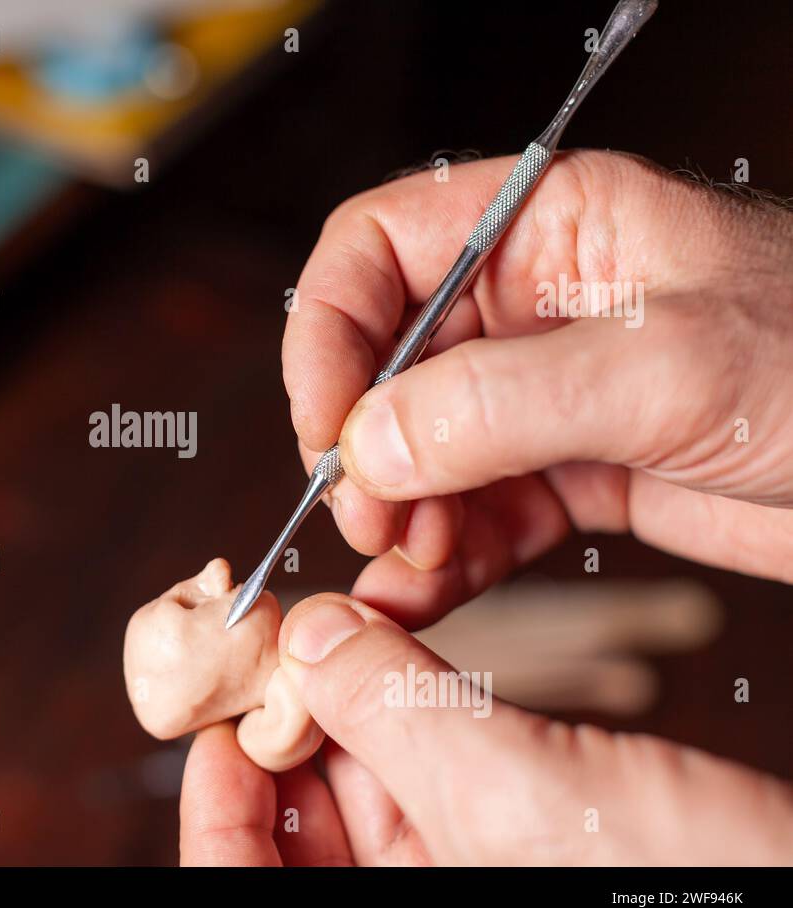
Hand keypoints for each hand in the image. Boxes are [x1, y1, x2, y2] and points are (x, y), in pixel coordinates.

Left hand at [179, 594, 792, 865]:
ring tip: (335, 642)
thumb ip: (398, 714)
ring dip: (343, 715)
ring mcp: (470, 875)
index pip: (248, 886)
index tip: (212, 726)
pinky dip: (408, 718)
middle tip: (275, 654)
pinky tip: (401, 665)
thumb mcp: (517, 793)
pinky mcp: (518, 844)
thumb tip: (307, 634)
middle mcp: (423, 905)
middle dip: (281, 739)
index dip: (215, 812)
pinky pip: (430, 780)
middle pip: (300, 835)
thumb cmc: (689, 891)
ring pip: (362, 796)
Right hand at [283, 150, 792, 629]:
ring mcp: (547, 397)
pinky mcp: (573, 474)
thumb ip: (504, 399)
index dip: (330, 331)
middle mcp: (532, 307)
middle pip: (386, 365)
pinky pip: (475, 513)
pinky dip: (442, 558)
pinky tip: (426, 592)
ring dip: (398, 514)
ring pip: (422, 451)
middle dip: (365, 447)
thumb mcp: (671, 365)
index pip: (379, 250)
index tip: (326, 422)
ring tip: (406, 566)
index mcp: (548, 226)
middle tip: (370, 517)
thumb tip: (370, 441)